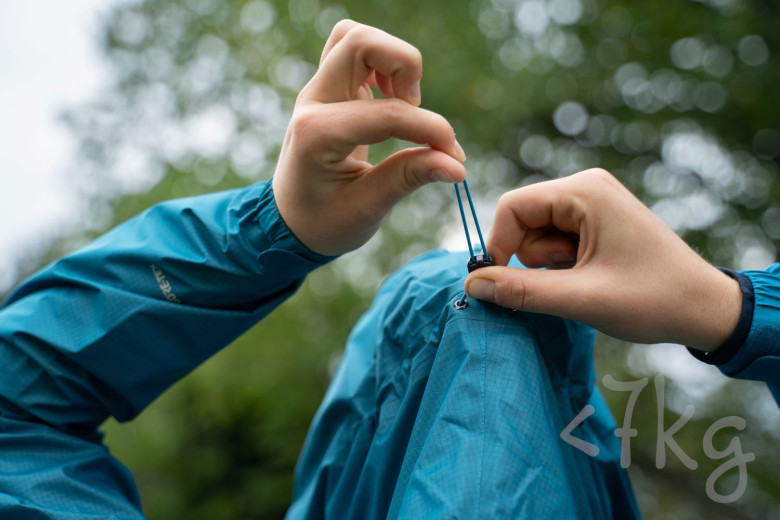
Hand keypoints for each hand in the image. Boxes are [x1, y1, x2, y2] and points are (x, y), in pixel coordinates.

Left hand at [272, 20, 465, 256]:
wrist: (289, 223)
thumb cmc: (324, 222)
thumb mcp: (368, 208)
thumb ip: (410, 178)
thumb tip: (458, 166)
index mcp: (317, 135)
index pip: (387, 113)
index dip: (431, 129)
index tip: (453, 155)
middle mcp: (312, 103)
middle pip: (359, 41)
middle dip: (404, 65)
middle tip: (415, 107)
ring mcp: (318, 91)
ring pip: (353, 35)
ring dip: (390, 58)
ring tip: (404, 101)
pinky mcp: (328, 89)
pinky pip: (353, 50)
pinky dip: (381, 61)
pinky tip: (393, 97)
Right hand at [465, 169, 741, 351]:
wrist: (705, 308)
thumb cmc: (652, 300)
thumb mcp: (581, 299)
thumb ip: (521, 291)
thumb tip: (471, 285)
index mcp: (585, 191)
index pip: (512, 207)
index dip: (498, 245)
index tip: (499, 284)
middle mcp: (587, 186)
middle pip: (523, 219)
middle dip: (532, 258)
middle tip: (565, 283)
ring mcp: (594, 202)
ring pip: (538, 233)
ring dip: (549, 264)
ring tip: (585, 281)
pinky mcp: (597, 220)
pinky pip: (557, 238)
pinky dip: (562, 263)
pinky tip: (591, 277)